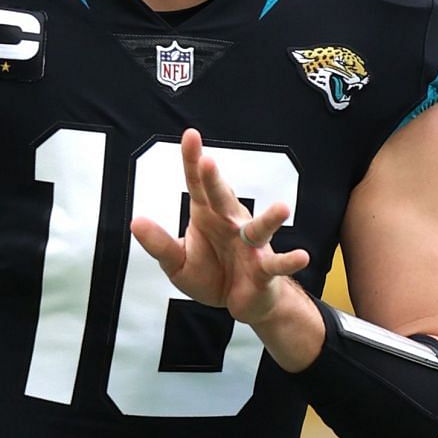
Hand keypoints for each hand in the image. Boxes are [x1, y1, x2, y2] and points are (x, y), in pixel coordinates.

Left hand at [131, 130, 319, 363]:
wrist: (238, 302)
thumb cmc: (210, 274)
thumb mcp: (177, 263)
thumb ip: (159, 244)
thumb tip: (135, 221)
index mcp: (208, 215)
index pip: (198, 184)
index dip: (193, 161)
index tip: (190, 135)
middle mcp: (231, 223)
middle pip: (223, 199)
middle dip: (216, 182)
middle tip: (208, 161)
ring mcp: (251, 245)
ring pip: (259, 228)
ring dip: (270, 218)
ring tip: (282, 209)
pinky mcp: (264, 269)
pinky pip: (277, 264)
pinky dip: (289, 261)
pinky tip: (301, 257)